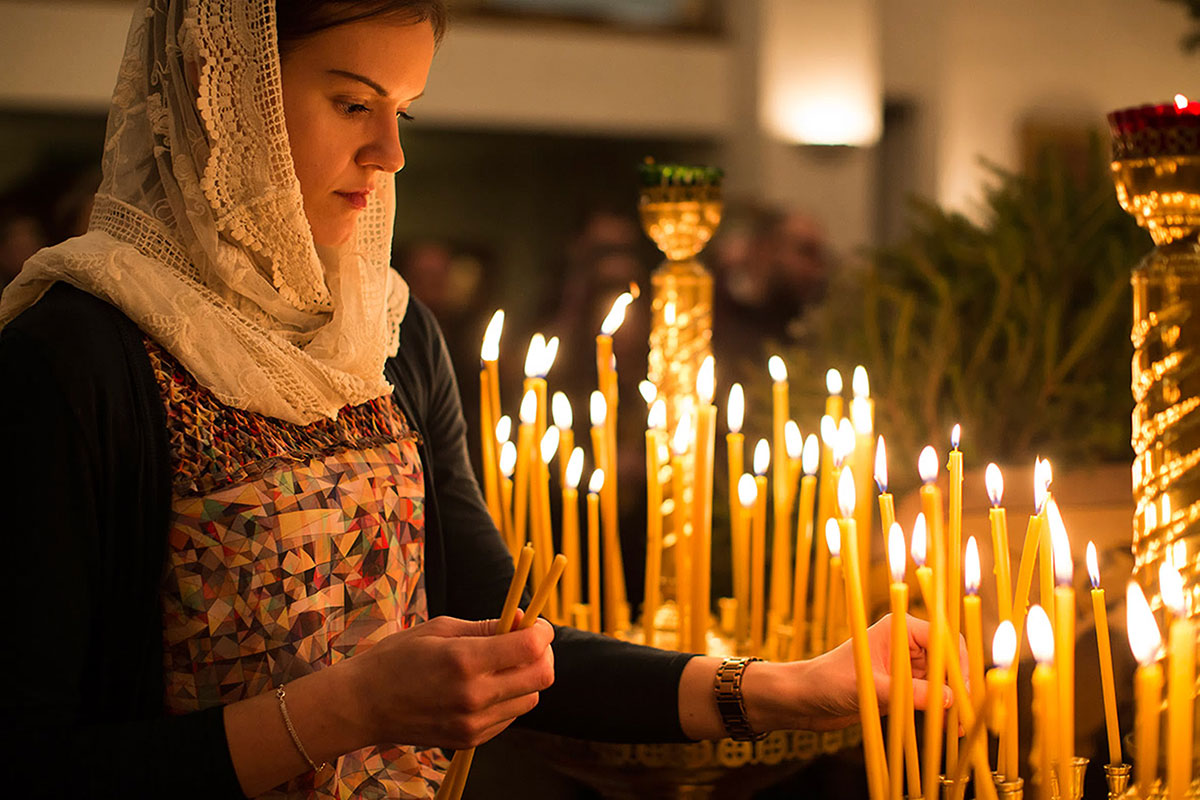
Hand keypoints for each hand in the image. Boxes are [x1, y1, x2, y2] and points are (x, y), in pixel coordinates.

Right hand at [344, 612, 554, 748]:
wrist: (363, 705)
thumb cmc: (397, 658)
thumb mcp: (440, 629)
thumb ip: (487, 626)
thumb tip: (523, 621)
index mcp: (464, 661)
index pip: (530, 648)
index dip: (542, 632)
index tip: (536, 624)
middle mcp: (473, 696)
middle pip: (541, 676)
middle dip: (543, 654)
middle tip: (527, 641)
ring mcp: (473, 723)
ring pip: (530, 698)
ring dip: (526, 677)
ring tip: (501, 664)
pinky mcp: (470, 740)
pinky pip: (509, 717)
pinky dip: (508, 698)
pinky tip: (485, 685)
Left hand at [745, 613, 964, 731]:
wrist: (805, 699)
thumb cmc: (829, 682)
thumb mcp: (871, 689)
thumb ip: (909, 693)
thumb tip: (950, 700)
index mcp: (899, 628)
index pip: (944, 639)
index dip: (958, 664)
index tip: (963, 691)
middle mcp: (906, 644)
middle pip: (948, 661)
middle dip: (960, 686)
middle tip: (967, 715)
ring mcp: (906, 666)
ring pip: (944, 681)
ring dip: (954, 702)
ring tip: (960, 728)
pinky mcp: (903, 687)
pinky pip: (932, 697)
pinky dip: (942, 711)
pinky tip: (950, 729)